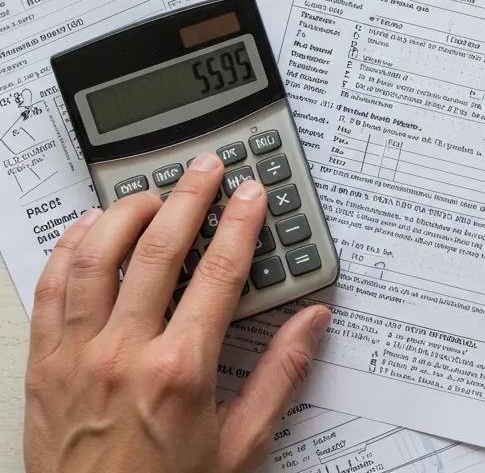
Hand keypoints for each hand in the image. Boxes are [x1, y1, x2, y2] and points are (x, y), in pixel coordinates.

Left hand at [24, 153, 331, 472]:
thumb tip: (312, 322)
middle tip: (208, 168)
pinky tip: (90, 231)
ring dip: (126, 214)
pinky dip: (70, 248)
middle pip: (159, 248)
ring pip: (96, 257)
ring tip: (151, 194)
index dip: (241, 222)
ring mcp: (77, 356)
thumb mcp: (241, 447)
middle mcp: (124, 354)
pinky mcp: (44, 366)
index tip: (252, 194)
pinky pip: (51, 289)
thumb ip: (280, 376)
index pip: (220, 271)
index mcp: (180, 370)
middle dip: (189, 196)